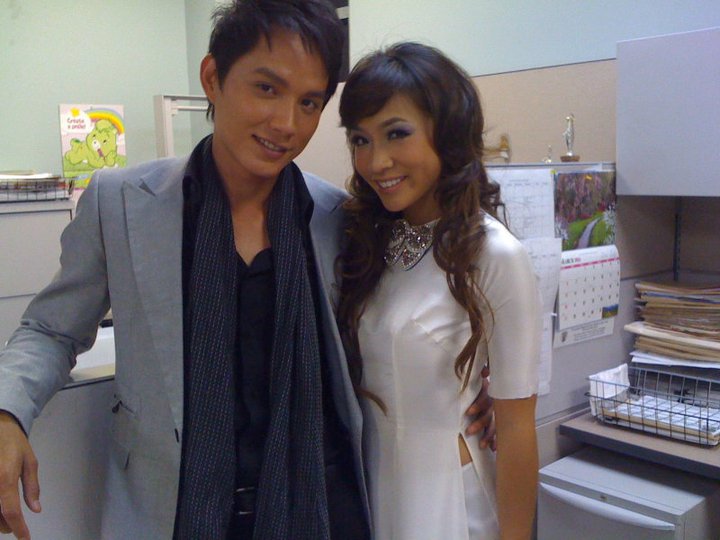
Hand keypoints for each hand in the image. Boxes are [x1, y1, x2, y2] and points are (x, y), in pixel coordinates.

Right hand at [0, 411, 40, 539]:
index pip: (11, 511)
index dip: (18, 528)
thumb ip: (32, 487)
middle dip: (6, 525)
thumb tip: (35, 510)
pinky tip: (0, 507)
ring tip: (7, 519)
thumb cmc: (14, 443)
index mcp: (6, 478)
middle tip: (16, 526)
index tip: (25, 538)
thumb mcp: (30, 462)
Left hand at [464, 364, 495, 450]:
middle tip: (469, 431)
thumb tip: (484, 371)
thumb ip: (482, 372)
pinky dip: (496, 440)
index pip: (485, 399)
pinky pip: (499, 431)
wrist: (508, 383)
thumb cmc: (489, 383)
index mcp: (492, 393)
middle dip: (479, 424)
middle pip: (489, 414)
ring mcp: (499, 413)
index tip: (468, 412)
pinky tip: (494, 448)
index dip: (478, 405)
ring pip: (495, 425)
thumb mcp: (484, 377)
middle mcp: (497, 404)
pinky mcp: (501, 421)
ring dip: (488, 435)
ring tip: (482, 445)